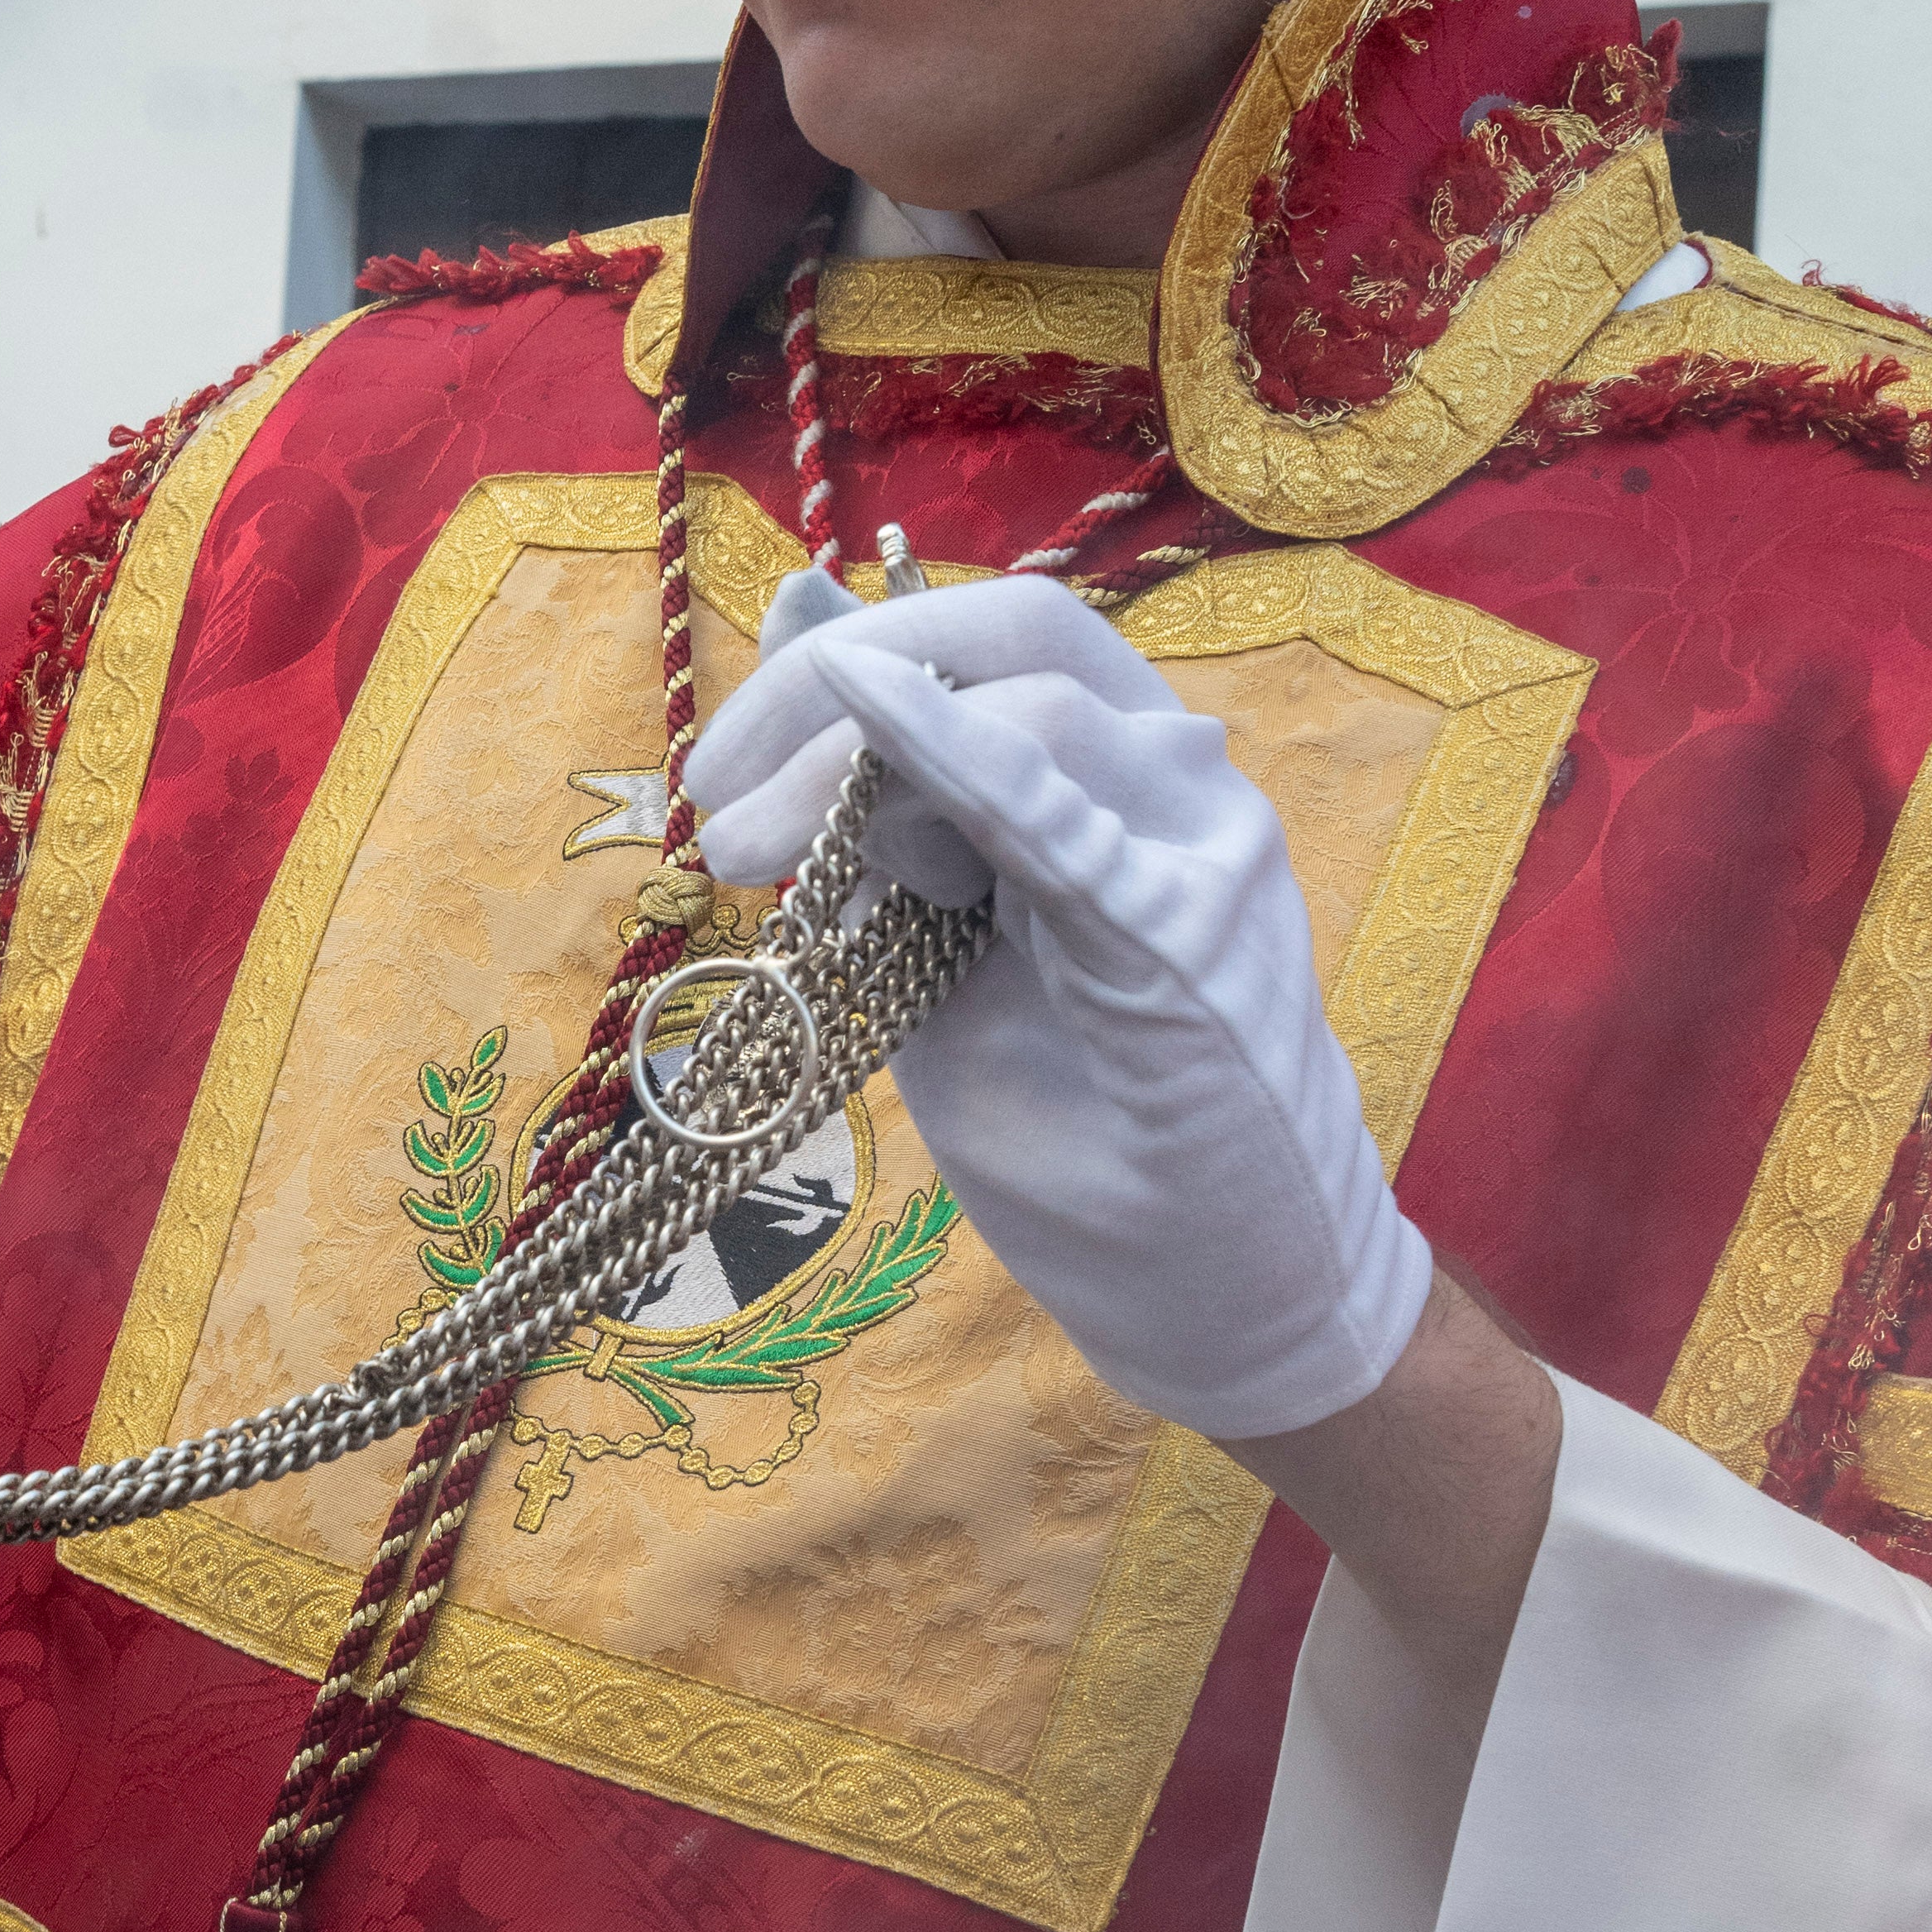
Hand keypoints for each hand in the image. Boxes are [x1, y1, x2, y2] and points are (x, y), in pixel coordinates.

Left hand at [682, 563, 1430, 1448]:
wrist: (1224, 1298)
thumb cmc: (1093, 1135)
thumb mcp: (944, 962)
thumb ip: (884, 821)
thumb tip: (797, 640)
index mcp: (1117, 771)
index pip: (980, 640)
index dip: (831, 664)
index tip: (708, 768)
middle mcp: (1174, 781)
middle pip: (1010, 633)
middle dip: (831, 683)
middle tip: (709, 790)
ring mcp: (1201, 850)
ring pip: (1033, 708)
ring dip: (852, 759)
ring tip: (736, 846)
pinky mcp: (1194, 941)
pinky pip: (1071, 821)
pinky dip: (969, 756)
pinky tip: (881, 718)